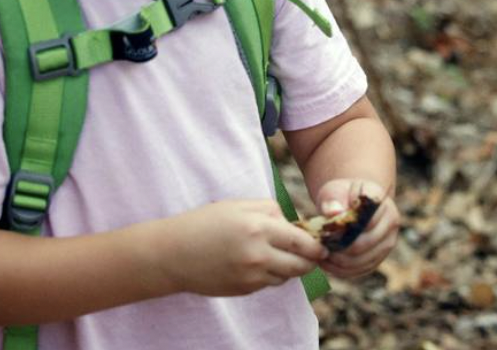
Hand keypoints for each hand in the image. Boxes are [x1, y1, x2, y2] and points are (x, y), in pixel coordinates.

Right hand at [155, 199, 327, 296]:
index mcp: (259, 228)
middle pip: (301, 264)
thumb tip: (296, 224)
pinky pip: (269, 283)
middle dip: (310, 260)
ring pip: (286, 276)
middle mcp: (258, 254)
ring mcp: (251, 275)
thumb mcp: (239, 206)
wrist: (173, 254)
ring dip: (290, 267)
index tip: (323, 244)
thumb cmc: (206, 223)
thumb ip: (271, 211)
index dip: (317, 245)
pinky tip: (259, 263)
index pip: (303, 241)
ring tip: (281, 255)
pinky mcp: (244, 289)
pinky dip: (271, 275)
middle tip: (313, 254)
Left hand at [313, 180, 399, 278]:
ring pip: (361, 260)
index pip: (366, 219)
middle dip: (339, 246)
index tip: (325, 228)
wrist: (350, 203)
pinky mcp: (379, 258)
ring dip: (338, 260)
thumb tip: (334, 213)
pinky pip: (360, 270)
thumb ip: (333, 199)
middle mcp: (391, 221)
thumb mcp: (334, 191)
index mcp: (381, 201)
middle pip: (365, 243)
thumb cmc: (341, 196)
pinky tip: (326, 262)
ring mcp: (388, 241)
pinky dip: (341, 270)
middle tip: (320, 245)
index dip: (345, 228)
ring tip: (321, 254)